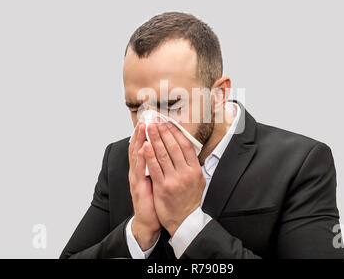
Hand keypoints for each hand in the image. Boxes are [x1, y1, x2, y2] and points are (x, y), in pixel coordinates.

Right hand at [128, 122, 160, 249]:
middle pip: (138, 147)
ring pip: (136, 155)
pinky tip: (143, 148)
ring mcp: (136, 178)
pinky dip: (141, 158)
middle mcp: (137, 171)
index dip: (145, 134)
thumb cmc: (155, 200)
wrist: (148, 221)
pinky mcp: (138, 187)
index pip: (143, 147)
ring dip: (139, 140)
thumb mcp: (157, 180)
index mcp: (142, 169)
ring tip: (142, 127)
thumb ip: (159, 167)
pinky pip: (139, 170)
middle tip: (146, 118)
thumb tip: (167, 153)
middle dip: (142, 132)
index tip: (150, 120)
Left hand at [143, 122, 205, 236]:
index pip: (186, 146)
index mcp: (195, 169)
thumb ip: (193, 165)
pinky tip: (145, 145)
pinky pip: (154, 168)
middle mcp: (186, 173)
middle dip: (163, 132)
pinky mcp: (163, 187)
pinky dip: (149, 155)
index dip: (176, 133)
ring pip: (163, 154)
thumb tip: (188, 148)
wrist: (185, 220)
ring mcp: (174, 180)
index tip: (168, 124)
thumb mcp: (199, 180)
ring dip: (154, 139)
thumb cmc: (190, 199)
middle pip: (173, 147)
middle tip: (156, 122)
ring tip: (149, 128)